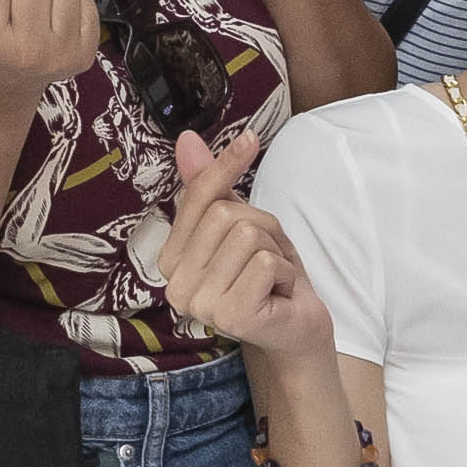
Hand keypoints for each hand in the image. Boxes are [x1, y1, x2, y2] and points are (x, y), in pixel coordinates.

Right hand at [163, 125, 336, 361]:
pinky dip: (285, 273)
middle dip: (263, 228)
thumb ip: (209, 185)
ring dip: (276, 252)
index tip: (251, 138)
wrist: (296, 328)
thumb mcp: (240, 224)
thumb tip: (187, 140)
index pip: (197, 197)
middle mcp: (175, 285)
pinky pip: (265, 263)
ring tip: (273, 278)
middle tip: (268, 259)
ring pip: (248, 235)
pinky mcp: (231, 315)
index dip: (227, 166)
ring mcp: (200, 303)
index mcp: (170, 260)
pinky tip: (279, 294)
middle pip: (226, 214)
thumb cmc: (266, 277)